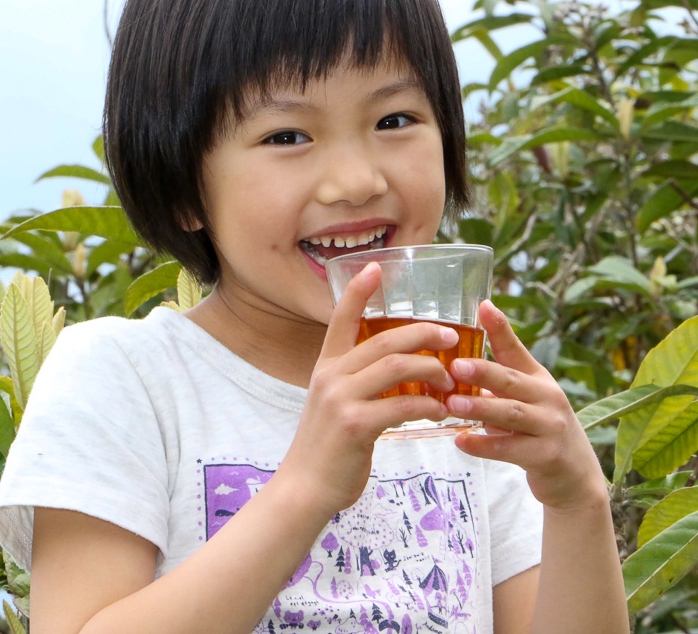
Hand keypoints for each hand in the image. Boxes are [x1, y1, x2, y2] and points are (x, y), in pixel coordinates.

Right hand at [278, 262, 457, 516]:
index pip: (341, 319)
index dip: (358, 291)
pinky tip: (441, 411)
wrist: (304, 488)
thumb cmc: (328, 447)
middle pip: (385, 340)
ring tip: (451, 382)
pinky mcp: (354, 425)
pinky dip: (429, 405)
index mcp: (326, 367)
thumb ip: (361, 384)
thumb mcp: (335, 404)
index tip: (376, 267)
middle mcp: (330, 376)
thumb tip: (404, 372)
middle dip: (423, 333)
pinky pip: (403, 404)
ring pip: (397, 366)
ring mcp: (340, 399)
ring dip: (432, 370)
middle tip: (451, 338)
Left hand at [446, 300, 606, 511]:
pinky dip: (484, 446)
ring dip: (480, 408)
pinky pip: (510, 449)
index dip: (500, 327)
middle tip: (455, 366)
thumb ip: (496, 384)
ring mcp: (550, 426)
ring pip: (511, 414)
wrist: (576, 476)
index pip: (515, 349)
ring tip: (451, 405)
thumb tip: (453, 365)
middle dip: (483, 372)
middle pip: (511, 380)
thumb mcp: (524, 399)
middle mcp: (547, 397)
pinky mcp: (547, 456)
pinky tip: (461, 441)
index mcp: (537, 378)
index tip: (483, 306)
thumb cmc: (539, 430)